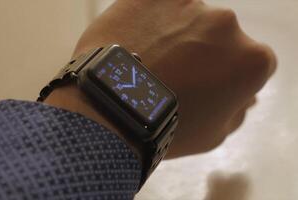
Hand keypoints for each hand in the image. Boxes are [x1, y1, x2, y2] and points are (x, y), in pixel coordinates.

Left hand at [71, 0, 276, 157]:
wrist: (109, 109)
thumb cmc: (165, 128)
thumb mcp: (214, 134)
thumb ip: (238, 108)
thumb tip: (245, 93)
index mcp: (250, 61)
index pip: (250, 62)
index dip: (226, 75)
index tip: (206, 86)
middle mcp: (227, 24)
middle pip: (219, 37)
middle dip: (202, 54)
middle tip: (173, 75)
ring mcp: (188, 5)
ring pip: (188, 20)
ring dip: (175, 36)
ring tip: (148, 61)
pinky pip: (158, 7)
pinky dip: (150, 22)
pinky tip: (136, 43)